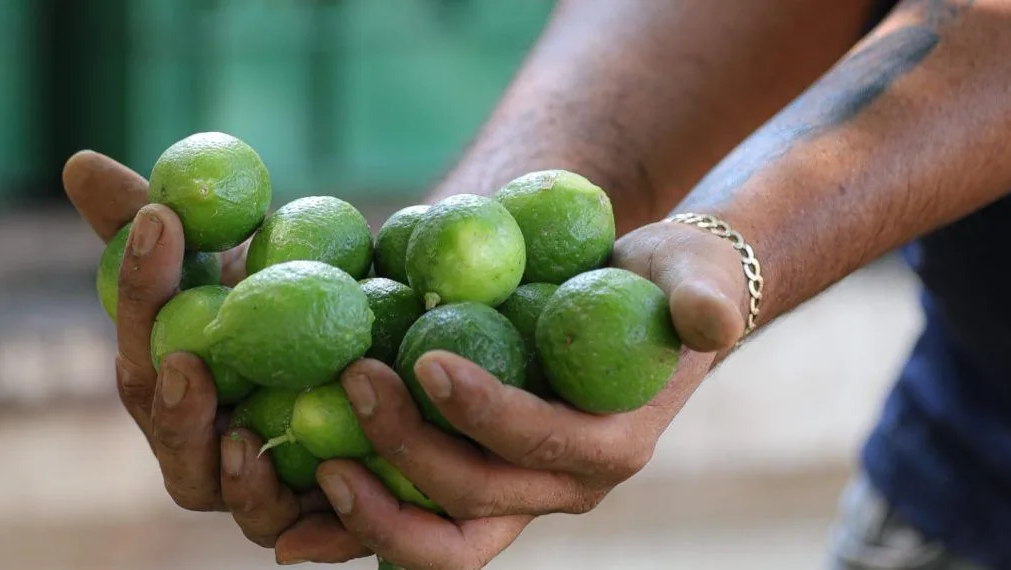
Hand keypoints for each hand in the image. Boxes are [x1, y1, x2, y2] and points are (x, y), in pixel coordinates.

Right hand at [62, 151, 370, 563]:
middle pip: (174, 436)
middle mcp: (201, 445)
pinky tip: (324, 481)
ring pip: (226, 496)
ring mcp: (252, 490)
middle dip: (172, 406)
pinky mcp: (313, 517)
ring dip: (230, 473)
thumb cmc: (280, 298)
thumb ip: (158, 219)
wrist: (369, 344)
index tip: (160, 224)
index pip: (144, 338)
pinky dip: (303, 514)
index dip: (144, 283)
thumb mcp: (232, 254)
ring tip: (245, 438)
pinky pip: (302, 527)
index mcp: (170, 382)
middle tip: (185, 363)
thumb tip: (79, 164)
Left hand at [286, 220, 749, 569]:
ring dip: (372, 515)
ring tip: (311, 465)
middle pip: (478, 502)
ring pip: (441, 540)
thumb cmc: (664, 285)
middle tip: (354, 381)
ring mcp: (513, 494)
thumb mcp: (697, 275)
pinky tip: (302, 496)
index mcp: (612, 446)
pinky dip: (361, 522)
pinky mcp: (474, 480)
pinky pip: (414, 520)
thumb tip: (708, 319)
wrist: (637, 310)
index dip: (488, 413)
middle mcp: (562, 488)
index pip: (546, 446)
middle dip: (410, 453)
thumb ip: (708, 294)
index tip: (427, 360)